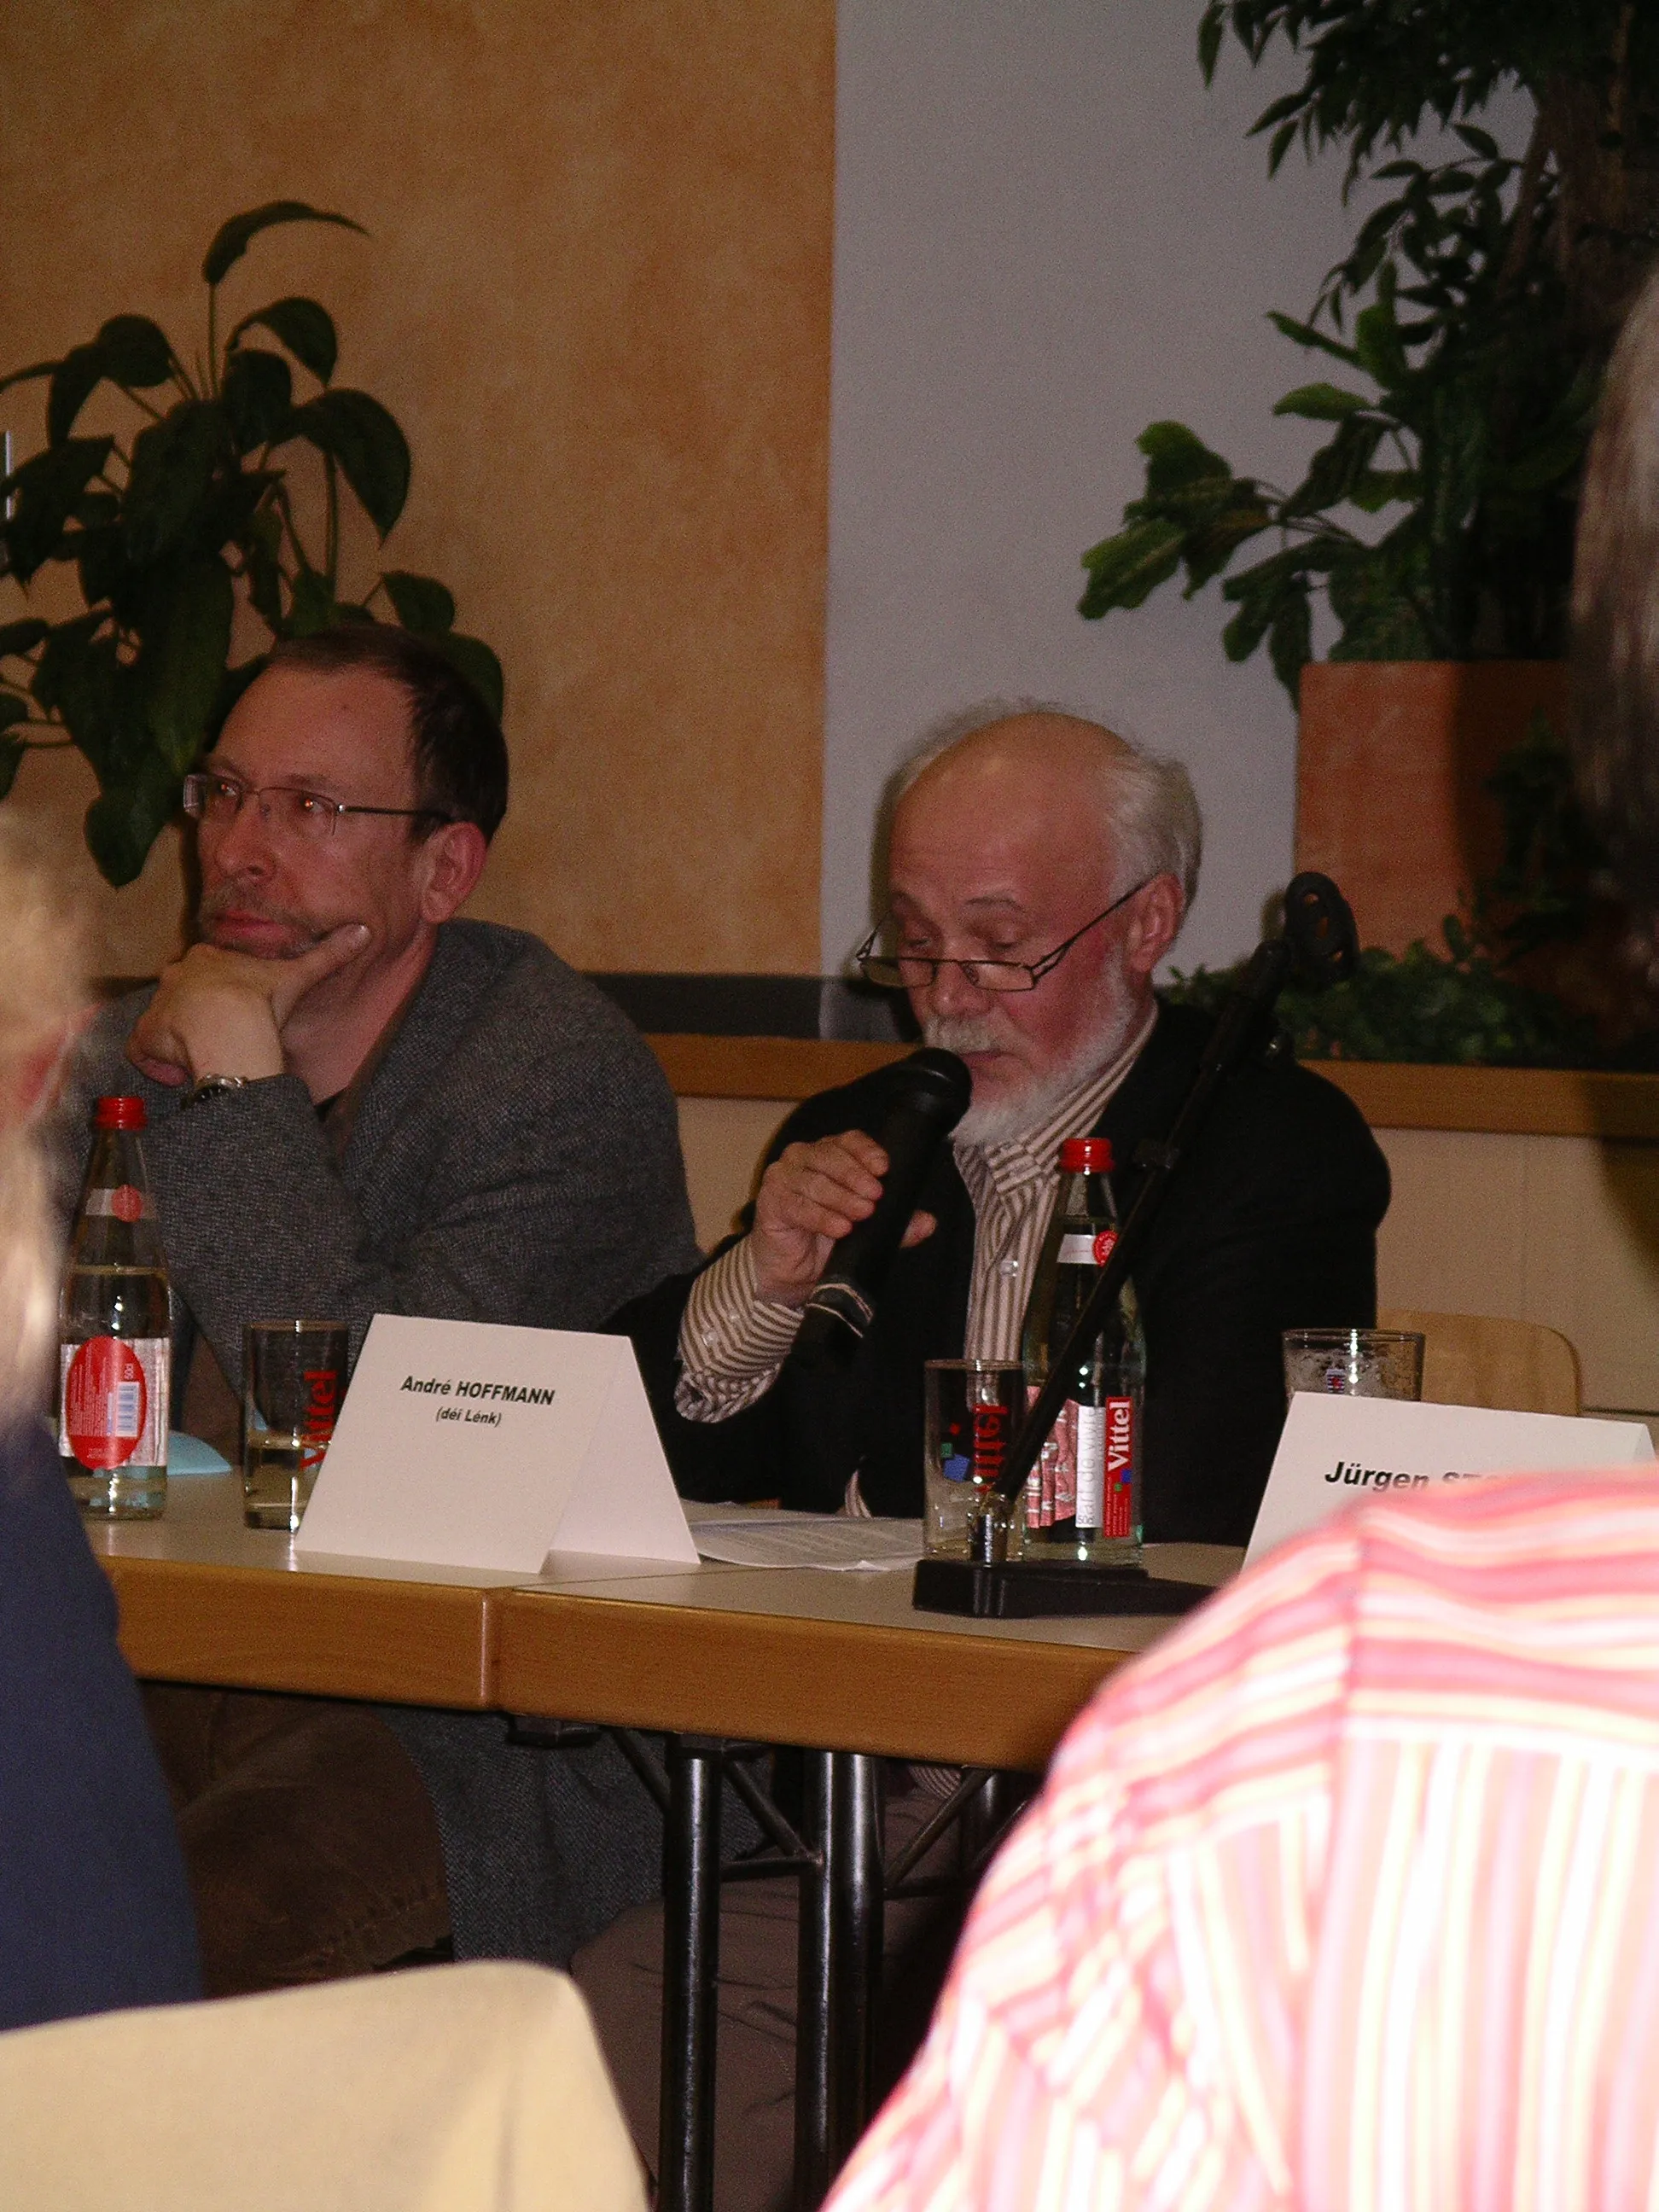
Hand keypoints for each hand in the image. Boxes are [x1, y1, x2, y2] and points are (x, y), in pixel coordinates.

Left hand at [126, 924, 370, 1086]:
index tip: (236, 1009)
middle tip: (219, 1035)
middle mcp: (177, 975)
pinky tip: (180, 1074)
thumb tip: (364, 932)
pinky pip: (144, 1051)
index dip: (220, 991)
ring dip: (180, 1041)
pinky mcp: (146, 1036)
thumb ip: (329, 954)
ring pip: (163, 1021)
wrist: (229, 1024)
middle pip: (181, 992)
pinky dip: (157, 1064)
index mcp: (208, 956)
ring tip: (204, 1058)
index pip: (207, 969)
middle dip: (196, 1013)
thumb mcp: (299, 974)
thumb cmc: (262, 998)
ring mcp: (159, 1005)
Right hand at [746, 1129, 935, 1304]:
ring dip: (841, 1197)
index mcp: (830, 1154)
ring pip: (815, 1180)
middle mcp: (805, 1158)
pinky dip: (820, 1217)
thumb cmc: (826, 1239)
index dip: (866, 1151)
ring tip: (860, 1214)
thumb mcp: (866, 1231)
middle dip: (855, 1175)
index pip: (849, 1141)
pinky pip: (797, 1205)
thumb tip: (928, 1223)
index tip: (883, 1167)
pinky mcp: (771, 1201)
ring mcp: (784, 1177)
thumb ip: (895, 1225)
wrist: (793, 1270)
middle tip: (875, 1195)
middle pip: (830, 1155)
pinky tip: (838, 1227)